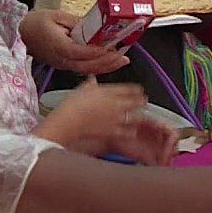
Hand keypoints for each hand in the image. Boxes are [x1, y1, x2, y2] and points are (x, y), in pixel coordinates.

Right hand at [20, 9, 130, 74]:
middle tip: (123, 57)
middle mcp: (60, 59)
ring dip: (104, 67)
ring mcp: (61, 65)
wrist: (19, 33)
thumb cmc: (36, 23)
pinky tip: (107, 64)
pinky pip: (81, 70)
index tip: (111, 48)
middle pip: (86, 66)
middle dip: (106, 63)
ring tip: (120, 61)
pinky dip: (96, 68)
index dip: (96, 52)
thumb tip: (97, 26)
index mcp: (57, 45)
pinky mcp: (62, 66)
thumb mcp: (57, 16)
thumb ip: (77, 22)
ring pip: (85, 71)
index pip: (79, 52)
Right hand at [35, 80, 175, 165]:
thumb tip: (92, 80)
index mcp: (109, 92)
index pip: (130, 89)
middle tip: (142, 101)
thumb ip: (90, 84)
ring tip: (138, 116)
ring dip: (139, 116)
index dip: (137, 89)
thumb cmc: (72, 106)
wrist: (68, 122)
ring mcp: (116, 119)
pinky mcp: (114, 132)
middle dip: (141, 101)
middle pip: (138, 102)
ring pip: (137, 117)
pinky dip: (131, 131)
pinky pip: (129, 132)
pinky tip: (130, 131)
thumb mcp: (81, 89)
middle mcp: (116, 105)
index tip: (139, 90)